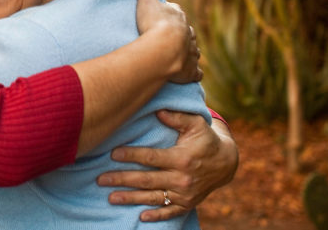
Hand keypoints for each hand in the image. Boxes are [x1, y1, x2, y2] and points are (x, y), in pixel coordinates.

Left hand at [96, 111, 238, 221]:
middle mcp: (182, 179)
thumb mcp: (196, 124)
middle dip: (122, 179)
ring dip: (131, 198)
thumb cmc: (205, 139)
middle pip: (147, 180)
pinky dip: (156, 216)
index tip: (113, 154)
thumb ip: (177, 117)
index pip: (151, 158)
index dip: (132, 156)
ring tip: (111, 197)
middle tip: (101, 179)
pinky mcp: (187, 204)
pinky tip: (140, 217)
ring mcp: (185, 194)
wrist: (226, 163)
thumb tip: (158, 111)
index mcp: (182, 158)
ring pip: (153, 197)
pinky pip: (170, 213)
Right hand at [135, 0, 200, 83]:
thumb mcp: (145, 1)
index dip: (169, 14)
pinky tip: (194, 74)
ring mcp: (191, 51)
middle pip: (187, 31)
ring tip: (181, 55)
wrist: (164, 48)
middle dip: (181, 34)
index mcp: (178, 16)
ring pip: (194, 50)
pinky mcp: (191, 69)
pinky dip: (195, 72)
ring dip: (189, 51)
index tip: (162, 17)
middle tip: (171, 38)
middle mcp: (188, 32)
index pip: (175, 11)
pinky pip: (197, 71)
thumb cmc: (154, 23)